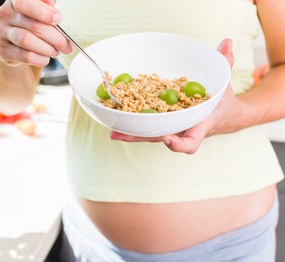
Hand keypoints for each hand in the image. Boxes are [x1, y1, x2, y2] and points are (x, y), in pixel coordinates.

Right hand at [0, 0, 72, 66]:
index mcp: (13, 1)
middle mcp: (5, 15)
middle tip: (67, 46)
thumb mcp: (37, 12)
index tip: (59, 18)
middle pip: (33, 25)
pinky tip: (46, 58)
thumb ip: (45, 8)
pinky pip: (25, 56)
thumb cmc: (29, 24)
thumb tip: (53, 7)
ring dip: (47, 49)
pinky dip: (40, 58)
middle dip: (55, 37)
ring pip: (27, 41)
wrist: (12, 43)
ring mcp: (2, 33)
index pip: (24, 3)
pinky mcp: (3, 51)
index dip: (43, 11)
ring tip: (56, 51)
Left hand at [110, 39, 235, 153]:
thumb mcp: (224, 83)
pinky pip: (146, 125)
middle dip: (139, 137)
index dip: (179, 144)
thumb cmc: (222, 102)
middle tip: (120, 134)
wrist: (221, 116)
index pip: (191, 142)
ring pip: (148, 134)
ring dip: (129, 132)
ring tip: (111, 130)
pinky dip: (132, 123)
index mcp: (199, 126)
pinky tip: (115, 117)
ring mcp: (170, 129)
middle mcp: (181, 131)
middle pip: (159, 138)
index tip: (169, 139)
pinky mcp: (161, 124)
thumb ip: (224, 63)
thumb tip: (226, 42)